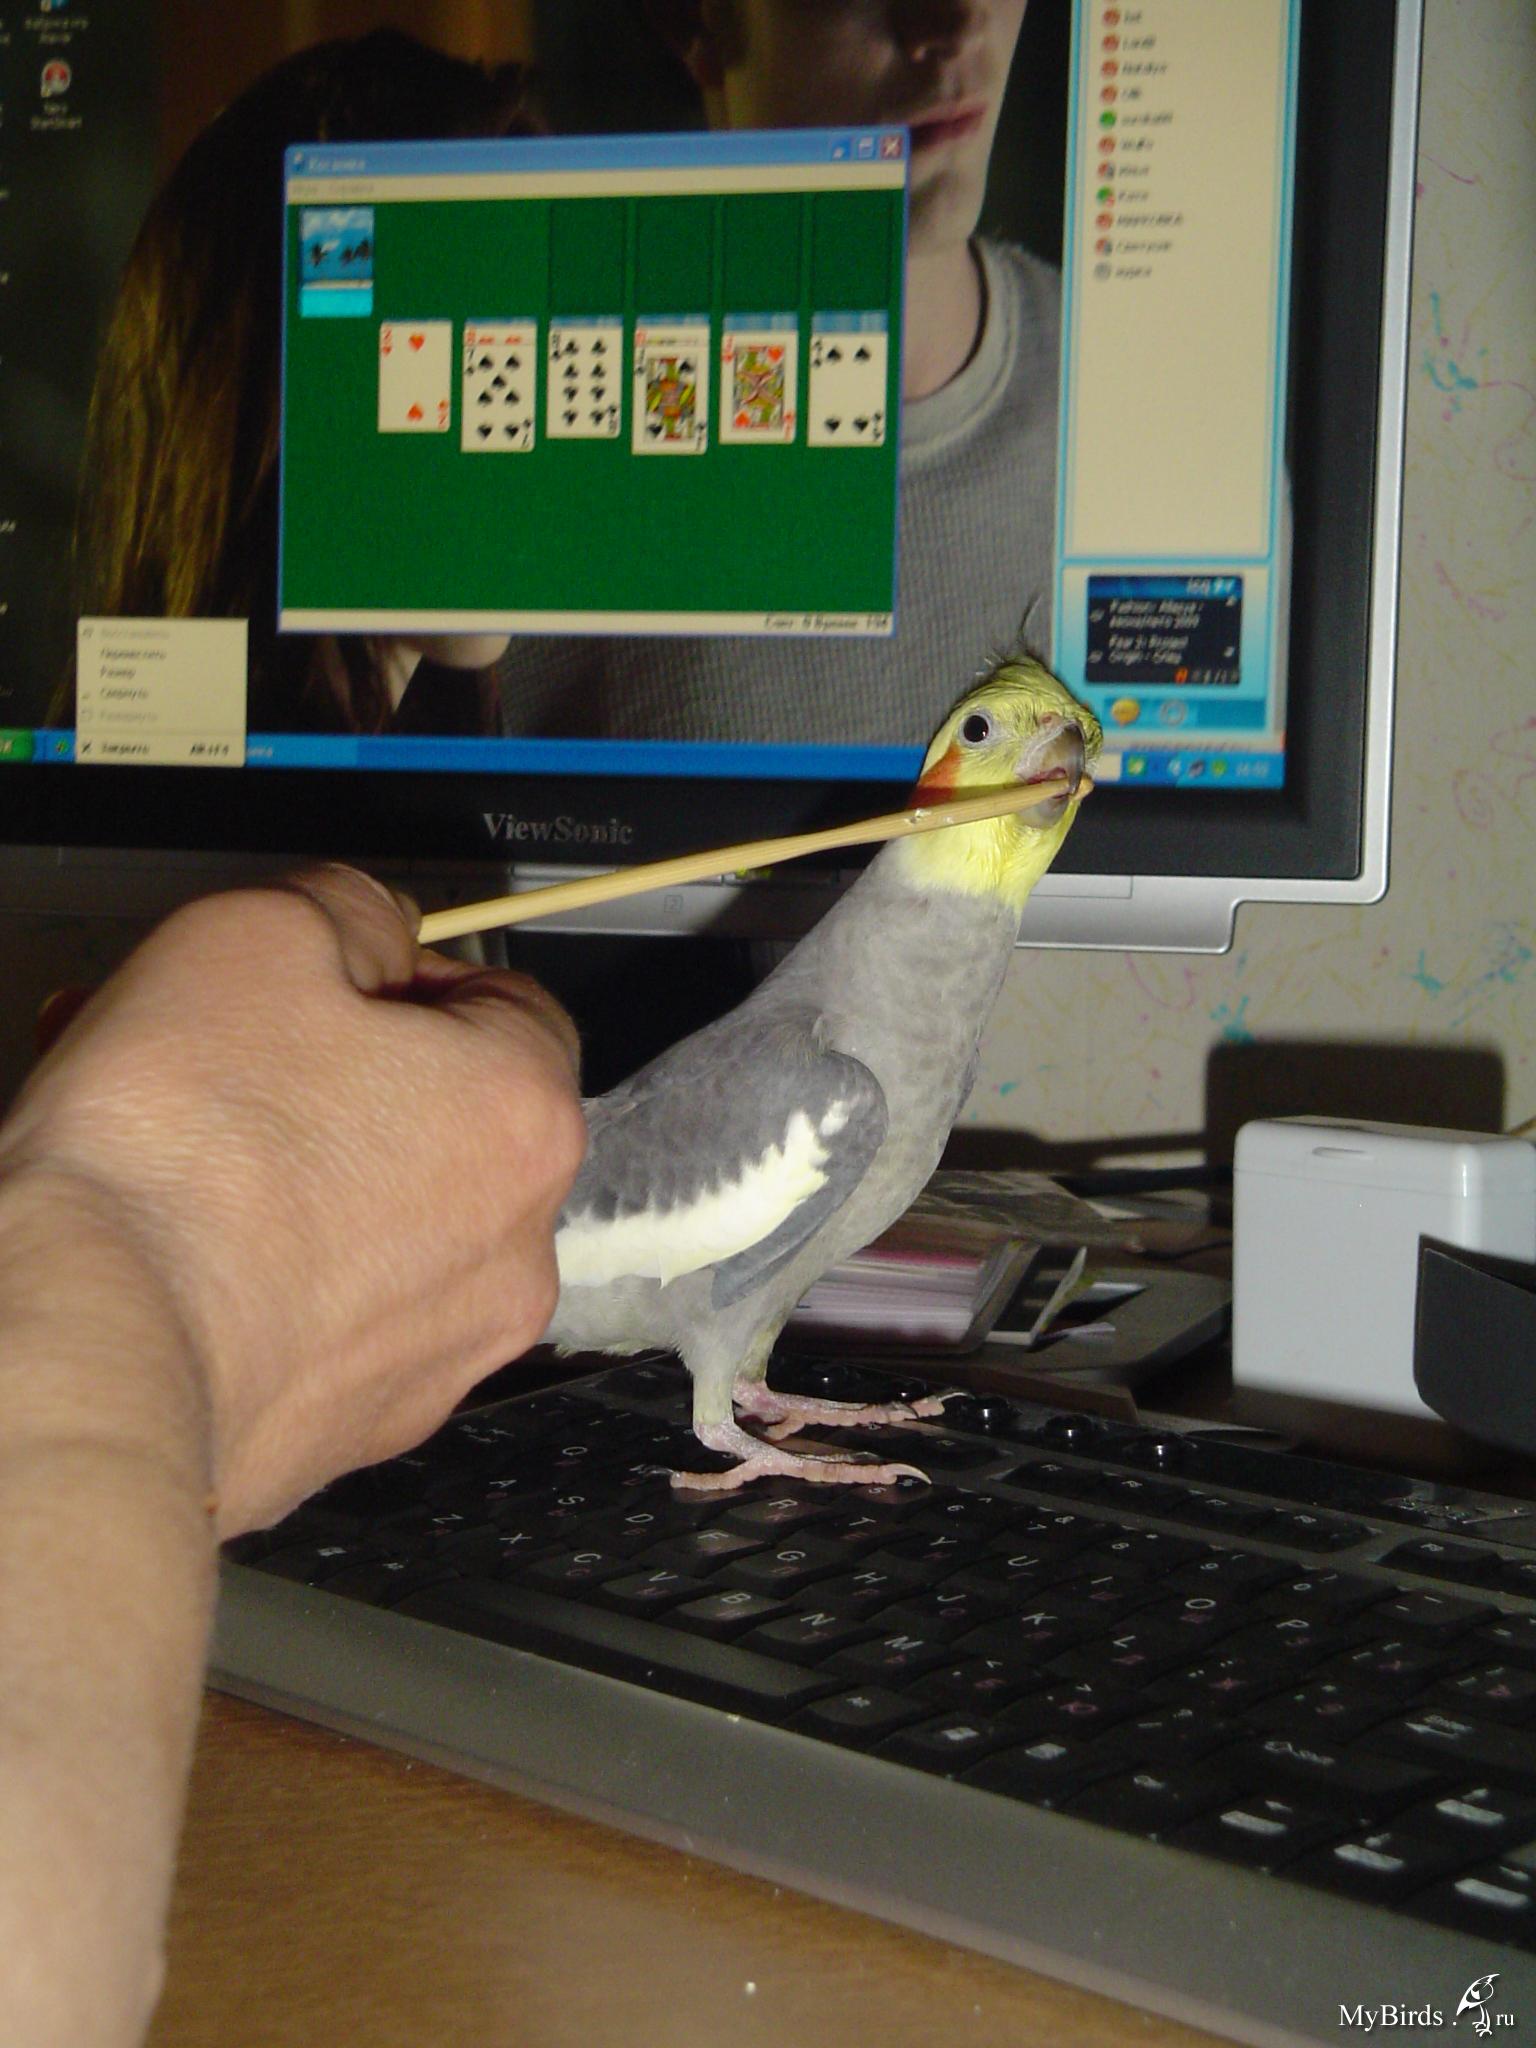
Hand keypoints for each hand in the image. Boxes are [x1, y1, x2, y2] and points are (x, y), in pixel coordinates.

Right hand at [0, 865, 584, 1531]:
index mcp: (525, 1117)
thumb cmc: (182, 1151)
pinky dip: (270, 1267)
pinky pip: (331, 1314)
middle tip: (217, 1047)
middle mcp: (515, 1249)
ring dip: (291, 1164)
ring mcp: (442, 1352)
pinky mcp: (360, 1427)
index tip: (320, 978)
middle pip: (438, 1119)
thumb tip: (372, 928)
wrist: (99, 1354)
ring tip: (166, 1134)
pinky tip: (171, 1236)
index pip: (511, 1007)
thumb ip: (346, 910)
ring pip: (377, 1219)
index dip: (408, 974)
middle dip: (329, 1069)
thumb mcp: (257, 936)